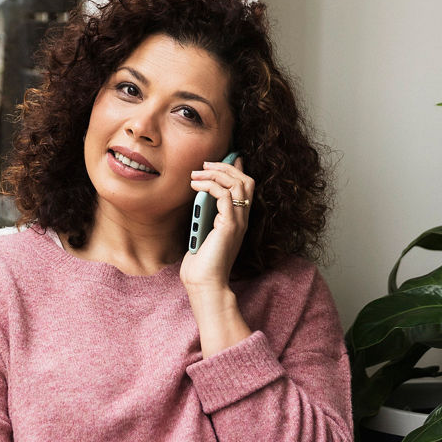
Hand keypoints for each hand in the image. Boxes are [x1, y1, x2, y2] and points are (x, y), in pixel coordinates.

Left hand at [181, 156, 253, 290]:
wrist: (204, 284)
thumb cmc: (201, 264)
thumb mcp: (202, 232)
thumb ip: (205, 215)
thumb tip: (199, 197)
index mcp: (238, 220)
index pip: (246, 187)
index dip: (238, 169)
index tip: (228, 156)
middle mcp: (242, 219)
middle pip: (245, 181)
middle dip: (226, 167)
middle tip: (205, 164)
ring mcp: (238, 222)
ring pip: (237, 184)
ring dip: (216, 174)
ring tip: (195, 174)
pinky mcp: (229, 226)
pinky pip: (225, 196)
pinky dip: (210, 186)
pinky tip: (195, 186)